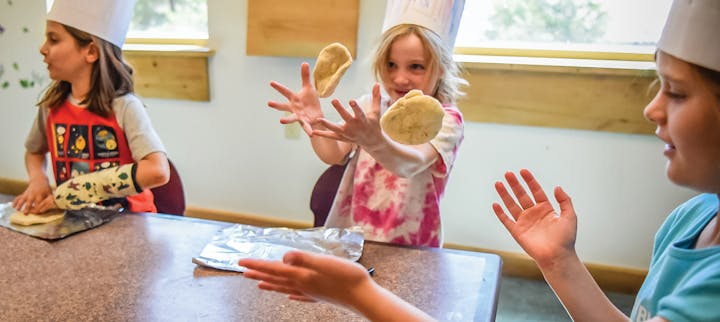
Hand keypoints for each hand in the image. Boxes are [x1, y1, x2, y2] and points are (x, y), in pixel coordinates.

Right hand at [12, 177, 53, 213]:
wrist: (38, 179)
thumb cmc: (46, 187)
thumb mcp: (50, 192)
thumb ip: (50, 198)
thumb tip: (54, 204)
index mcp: (40, 195)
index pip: (39, 203)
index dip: (38, 208)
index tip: (37, 212)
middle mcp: (33, 194)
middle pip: (30, 202)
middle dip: (27, 207)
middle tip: (25, 213)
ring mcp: (27, 194)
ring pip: (22, 199)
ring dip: (20, 205)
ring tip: (17, 210)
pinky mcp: (24, 193)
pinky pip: (18, 197)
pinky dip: (15, 201)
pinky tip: (13, 206)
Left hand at [239, 251, 374, 306]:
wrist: (364, 297)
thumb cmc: (348, 278)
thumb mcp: (325, 263)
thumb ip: (303, 259)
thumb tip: (283, 257)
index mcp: (303, 275)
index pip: (274, 268)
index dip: (257, 264)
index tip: (241, 262)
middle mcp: (303, 285)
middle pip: (276, 279)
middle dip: (259, 274)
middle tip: (243, 272)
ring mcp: (311, 293)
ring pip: (285, 288)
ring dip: (271, 285)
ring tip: (259, 285)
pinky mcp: (320, 297)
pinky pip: (300, 296)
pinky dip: (291, 295)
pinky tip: (289, 297)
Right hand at [267, 62, 323, 135]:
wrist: (316, 116)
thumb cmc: (310, 102)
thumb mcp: (309, 88)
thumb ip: (305, 77)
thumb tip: (304, 63)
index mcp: (294, 99)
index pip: (285, 91)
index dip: (278, 87)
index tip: (271, 82)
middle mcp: (294, 108)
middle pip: (284, 106)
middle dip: (276, 105)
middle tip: (269, 103)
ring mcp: (299, 116)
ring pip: (292, 118)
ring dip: (287, 120)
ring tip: (281, 121)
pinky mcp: (306, 123)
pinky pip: (307, 127)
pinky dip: (309, 130)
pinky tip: (311, 133)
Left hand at [312, 83, 383, 147]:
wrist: (371, 141)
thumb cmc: (373, 123)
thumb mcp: (376, 111)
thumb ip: (376, 97)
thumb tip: (377, 83)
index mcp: (362, 120)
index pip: (359, 112)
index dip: (355, 107)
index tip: (351, 100)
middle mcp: (354, 127)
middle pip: (346, 117)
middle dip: (340, 110)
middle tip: (333, 100)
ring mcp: (347, 133)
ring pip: (336, 128)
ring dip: (327, 124)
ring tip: (318, 120)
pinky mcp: (342, 138)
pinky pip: (331, 136)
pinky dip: (323, 134)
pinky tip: (314, 132)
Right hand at [492, 169, 577, 267]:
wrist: (557, 256)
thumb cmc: (565, 239)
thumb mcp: (570, 216)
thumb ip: (564, 200)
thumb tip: (557, 187)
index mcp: (546, 209)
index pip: (536, 191)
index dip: (530, 181)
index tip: (523, 171)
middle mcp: (533, 213)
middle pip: (521, 195)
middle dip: (514, 184)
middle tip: (508, 173)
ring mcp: (524, 222)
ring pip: (512, 205)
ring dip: (505, 194)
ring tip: (498, 184)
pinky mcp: (517, 232)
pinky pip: (506, 220)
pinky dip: (500, 213)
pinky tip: (495, 204)